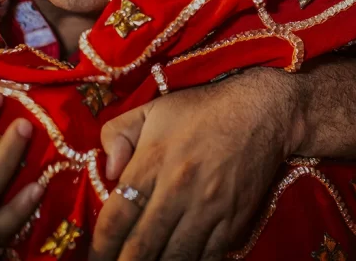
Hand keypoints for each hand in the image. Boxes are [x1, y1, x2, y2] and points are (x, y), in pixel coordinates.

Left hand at [91, 68, 301, 260]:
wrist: (262, 112)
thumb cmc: (203, 110)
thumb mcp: (153, 110)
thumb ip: (117, 134)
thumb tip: (107, 171)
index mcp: (153, 162)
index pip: (116, 217)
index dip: (100, 247)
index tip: (94, 259)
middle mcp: (177, 190)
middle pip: (141, 246)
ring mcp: (208, 209)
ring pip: (173, 258)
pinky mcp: (233, 221)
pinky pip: (206, 258)